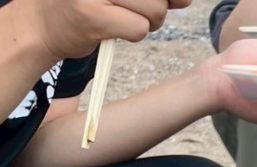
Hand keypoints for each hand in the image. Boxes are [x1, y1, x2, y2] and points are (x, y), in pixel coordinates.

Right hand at [24, 0, 190, 61]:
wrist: (43, 22)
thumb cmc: (86, 3)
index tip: (172, 1)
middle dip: (158, 7)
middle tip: (137, 11)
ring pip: (155, 9)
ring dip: (147, 22)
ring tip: (124, 19)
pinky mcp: (91, 14)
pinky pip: (139, 29)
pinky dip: (134, 34)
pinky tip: (115, 30)